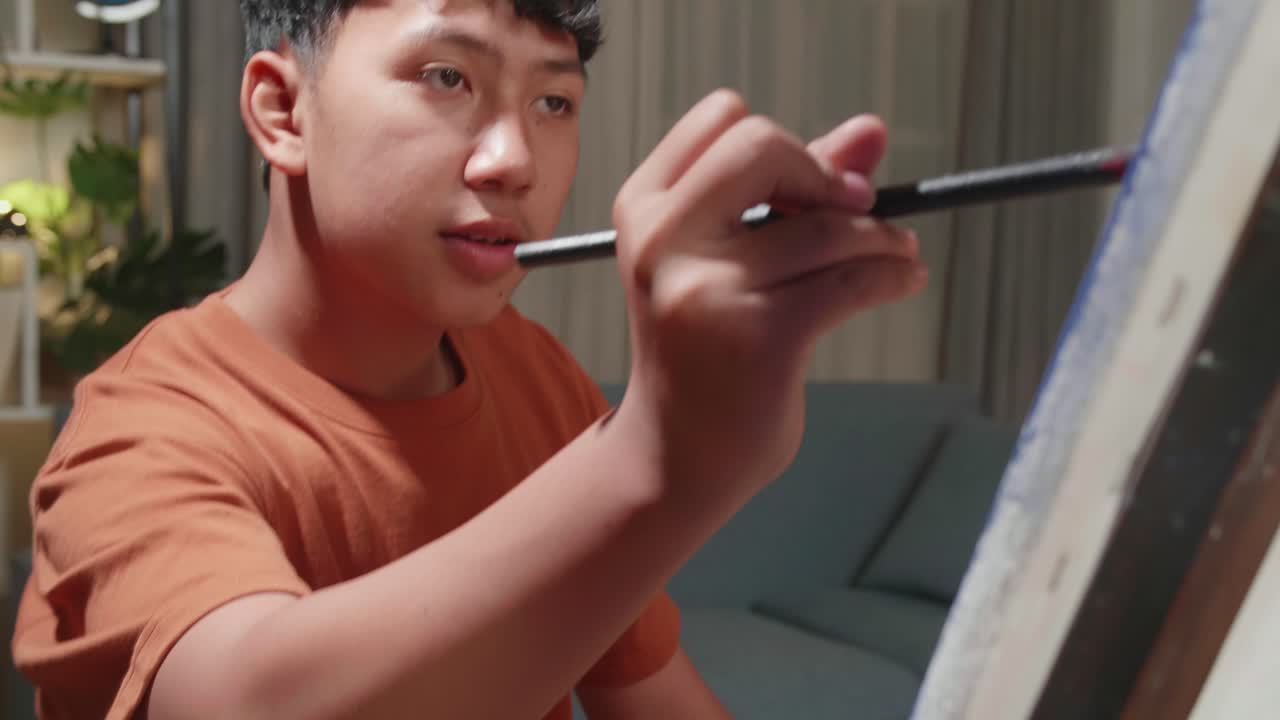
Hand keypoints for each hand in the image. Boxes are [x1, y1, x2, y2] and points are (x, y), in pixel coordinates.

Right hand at [612, 90, 927, 503]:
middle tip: (861, 209)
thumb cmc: (705, 350)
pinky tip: (901, 281)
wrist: (676, 457)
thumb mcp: (728, 259)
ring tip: (898, 256)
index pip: (721, 117)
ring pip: (825, 225)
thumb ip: (794, 189)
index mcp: (641, 209)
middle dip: (828, 175)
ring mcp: (705, 291)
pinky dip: (893, 274)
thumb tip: (874, 130)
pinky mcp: (758, 338)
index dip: (782, 142)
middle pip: (764, 147)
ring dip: (882, 237)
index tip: (816, 184)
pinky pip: (851, 279)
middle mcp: (661, 242)